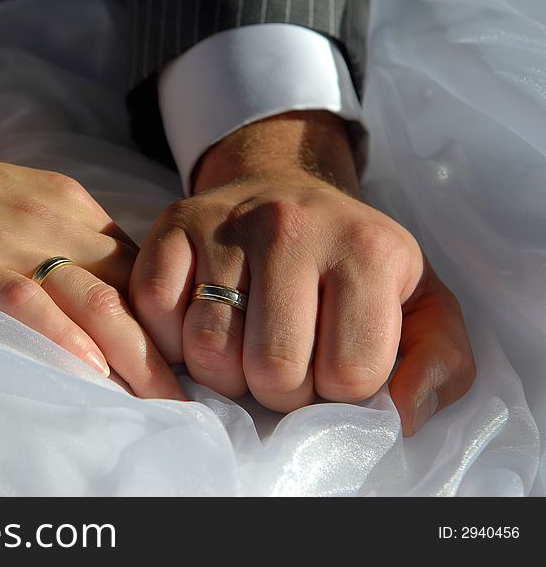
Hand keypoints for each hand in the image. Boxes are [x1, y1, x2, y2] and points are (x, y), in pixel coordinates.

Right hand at [0, 105, 181, 400]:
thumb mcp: (14, 205)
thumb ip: (57, 239)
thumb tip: (97, 287)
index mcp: (69, 202)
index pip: (137, 265)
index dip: (165, 316)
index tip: (183, 360)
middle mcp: (54, 215)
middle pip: (129, 287)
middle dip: (166, 347)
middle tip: (190, 397)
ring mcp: (12, 236)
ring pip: (94, 298)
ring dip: (135, 356)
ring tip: (160, 402)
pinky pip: (27, 299)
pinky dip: (64, 335)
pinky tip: (91, 369)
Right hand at [130, 111, 473, 433]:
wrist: (286, 186)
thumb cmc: (351, 260)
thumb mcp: (421, 303)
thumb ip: (439, 362)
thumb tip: (403, 413)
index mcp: (369, 249)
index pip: (350, 376)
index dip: (340, 395)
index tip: (334, 368)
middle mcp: (294, 226)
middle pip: (274, 372)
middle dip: (279, 393)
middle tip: (285, 366)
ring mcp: (227, 222)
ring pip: (210, 351)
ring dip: (225, 374)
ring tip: (245, 350)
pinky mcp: (175, 224)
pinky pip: (158, 314)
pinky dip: (174, 339)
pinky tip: (202, 324)